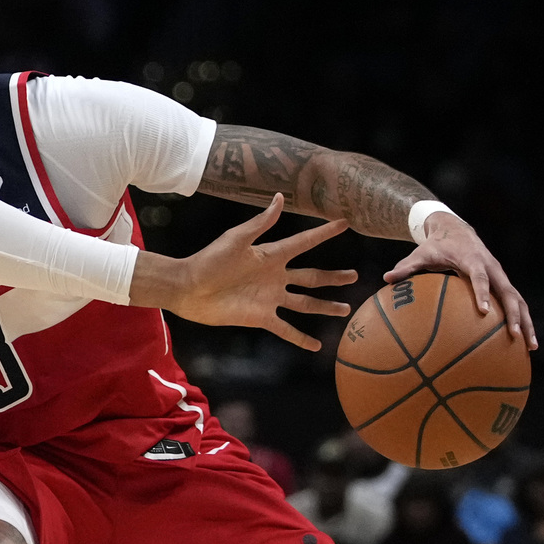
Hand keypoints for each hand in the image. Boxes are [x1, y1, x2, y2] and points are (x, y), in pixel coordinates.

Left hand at [146, 195, 356, 350]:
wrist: (188, 288)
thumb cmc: (209, 260)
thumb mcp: (237, 239)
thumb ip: (261, 222)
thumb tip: (280, 197)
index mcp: (271, 255)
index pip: (304, 242)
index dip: (324, 233)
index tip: (344, 223)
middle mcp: (275, 276)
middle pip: (312, 276)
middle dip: (334, 277)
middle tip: (355, 276)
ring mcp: (269, 298)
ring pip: (305, 303)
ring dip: (325, 306)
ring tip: (345, 309)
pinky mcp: (260, 317)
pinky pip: (285, 328)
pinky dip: (300, 337)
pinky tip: (316, 346)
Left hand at [383, 212, 536, 348]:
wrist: (457, 230)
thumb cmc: (436, 246)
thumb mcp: (420, 254)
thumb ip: (405, 267)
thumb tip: (386, 279)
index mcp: (473, 260)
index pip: (480, 277)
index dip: (482, 293)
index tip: (484, 311)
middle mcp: (492, 268)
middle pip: (509, 293)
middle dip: (515, 314)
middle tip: (515, 336)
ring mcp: (500, 276)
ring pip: (519, 300)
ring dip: (526, 322)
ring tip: (531, 347)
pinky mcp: (503, 283)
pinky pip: (516, 304)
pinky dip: (522, 321)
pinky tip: (523, 344)